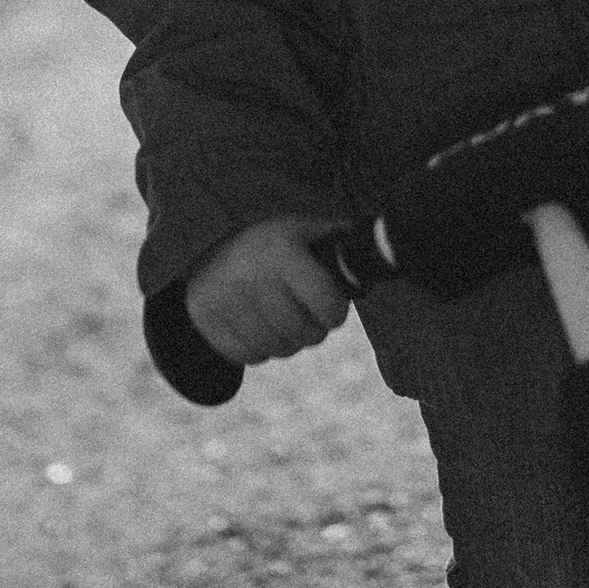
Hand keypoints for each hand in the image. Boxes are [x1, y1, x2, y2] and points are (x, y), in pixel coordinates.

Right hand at [186, 219, 355, 367]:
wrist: (211, 243)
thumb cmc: (278, 242)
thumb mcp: (310, 231)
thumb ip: (345, 244)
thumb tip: (385, 255)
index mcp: (283, 250)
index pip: (328, 309)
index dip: (335, 314)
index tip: (331, 309)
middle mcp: (251, 273)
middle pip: (303, 335)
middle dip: (312, 331)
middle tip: (308, 317)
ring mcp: (223, 297)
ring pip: (276, 350)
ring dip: (286, 342)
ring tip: (283, 320)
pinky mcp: (203, 317)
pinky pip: (246, 356)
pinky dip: (258, 349)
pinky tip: (257, 326)